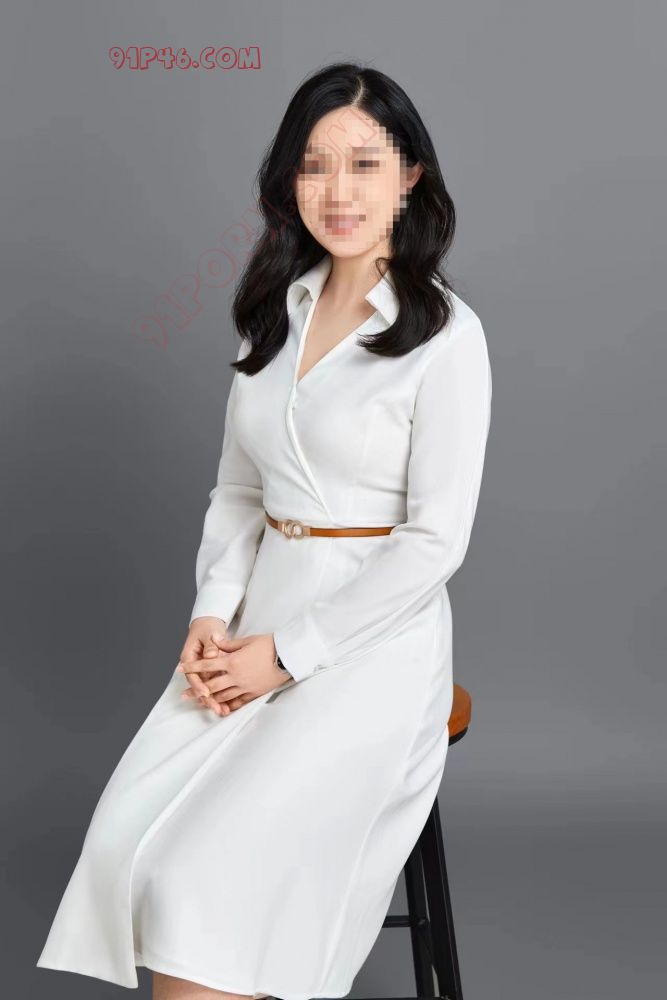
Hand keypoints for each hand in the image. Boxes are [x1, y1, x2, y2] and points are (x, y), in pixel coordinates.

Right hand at [177, 616, 230, 717]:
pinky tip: (228, 706)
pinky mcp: (211, 673)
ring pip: (207, 689)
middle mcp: (194, 667)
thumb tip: (211, 655)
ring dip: (214, 700)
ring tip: (224, 712)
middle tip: (217, 709)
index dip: (199, 685)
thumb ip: (210, 645)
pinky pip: (214, 686)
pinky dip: (220, 695)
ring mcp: (202, 671)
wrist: (208, 624)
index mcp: (189, 657)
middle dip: (208, 699)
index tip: (206, 693)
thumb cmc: (207, 628)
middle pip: (200, 686)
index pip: (192, 675)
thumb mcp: (208, 634)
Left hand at [177, 632, 291, 713]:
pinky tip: (222, 709)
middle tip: (184, 695)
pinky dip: (229, 706)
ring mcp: (245, 686)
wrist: (289, 655)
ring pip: (223, 696)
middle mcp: (236, 676)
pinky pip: (238, 703)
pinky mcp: (255, 693)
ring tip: (201, 702)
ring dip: (210, 700)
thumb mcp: (247, 641)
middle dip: (196, 690)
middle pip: (211, 686)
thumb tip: (215, 640)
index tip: (179, 669)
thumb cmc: (269, 644)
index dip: (192, 668)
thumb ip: (229, 644)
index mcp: (232, 661)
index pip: (207, 665)